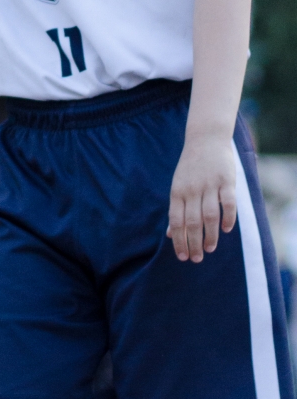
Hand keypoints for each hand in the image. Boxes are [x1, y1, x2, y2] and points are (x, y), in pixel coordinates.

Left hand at [167, 133, 236, 261]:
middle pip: (192, 222)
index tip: (182, 257)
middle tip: (197, 259)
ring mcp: (209, 185)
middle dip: (193, 244)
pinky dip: (228, 217)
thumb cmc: (190, 168)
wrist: (205, 139)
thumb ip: (177, 210)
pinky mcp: (226, 180)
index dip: (179, 241)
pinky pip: (228, 202)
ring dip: (210, 235)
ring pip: (209, 216)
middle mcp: (192, 190)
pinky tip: (226, 230)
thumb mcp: (178, 187)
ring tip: (210, 249)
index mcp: (177, 193)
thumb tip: (171, 235)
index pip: (176, 222)